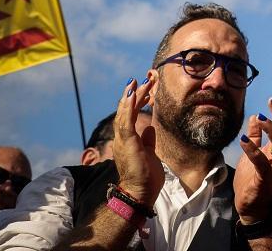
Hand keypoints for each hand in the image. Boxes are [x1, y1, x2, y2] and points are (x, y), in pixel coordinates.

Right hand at [112, 77, 162, 205]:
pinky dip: (128, 106)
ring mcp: (123, 140)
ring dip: (131, 96)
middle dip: (133, 94)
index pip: (128, 115)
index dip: (134, 101)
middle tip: (140, 79)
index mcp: (127, 139)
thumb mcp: (148, 152)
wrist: (141, 191)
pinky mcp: (127, 143)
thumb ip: (147, 139)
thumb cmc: (145, 175)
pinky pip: (126, 121)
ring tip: (136, 82)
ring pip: (124, 113)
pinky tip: (132, 94)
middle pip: (125, 111)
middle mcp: (122, 138)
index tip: (142, 89)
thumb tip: (150, 128)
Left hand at [233, 96, 271, 222]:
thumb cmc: (251, 180)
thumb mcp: (250, 155)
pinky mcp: (264, 179)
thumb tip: (253, 117)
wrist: (249, 207)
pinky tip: (243, 141)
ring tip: (260, 118)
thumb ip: (254, 137)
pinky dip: (253, 151)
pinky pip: (261, 163)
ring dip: (271, 130)